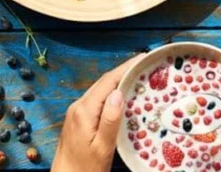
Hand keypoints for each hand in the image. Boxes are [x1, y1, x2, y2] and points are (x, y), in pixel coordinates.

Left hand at [52, 54, 145, 171]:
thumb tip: (118, 92)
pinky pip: (96, 99)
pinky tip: (122, 96)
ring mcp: (76, 112)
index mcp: (84, 111)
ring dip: (117, 81)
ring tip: (137, 77)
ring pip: (99, 90)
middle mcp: (78, 107)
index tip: (142, 58)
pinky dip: (110, 93)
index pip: (107, 81)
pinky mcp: (78, 119)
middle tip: (144, 65)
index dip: (125, 68)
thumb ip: (110, 120)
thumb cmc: (85, 169)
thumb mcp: (102, 147)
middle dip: (123, 71)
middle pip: (103, 82)